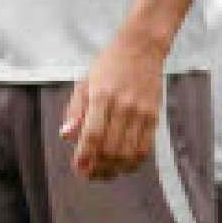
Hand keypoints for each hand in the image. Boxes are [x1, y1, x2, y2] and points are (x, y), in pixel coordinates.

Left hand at [62, 33, 166, 180]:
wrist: (142, 47)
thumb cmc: (109, 64)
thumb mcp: (84, 82)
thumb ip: (75, 111)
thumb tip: (66, 136)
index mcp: (101, 96)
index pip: (92, 135)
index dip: (84, 157)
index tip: (79, 169)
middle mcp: (123, 105)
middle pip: (110, 148)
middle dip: (99, 168)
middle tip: (91, 175)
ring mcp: (141, 111)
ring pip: (129, 152)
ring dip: (116, 169)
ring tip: (106, 173)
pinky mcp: (154, 115)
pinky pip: (146, 147)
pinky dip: (135, 162)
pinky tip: (125, 165)